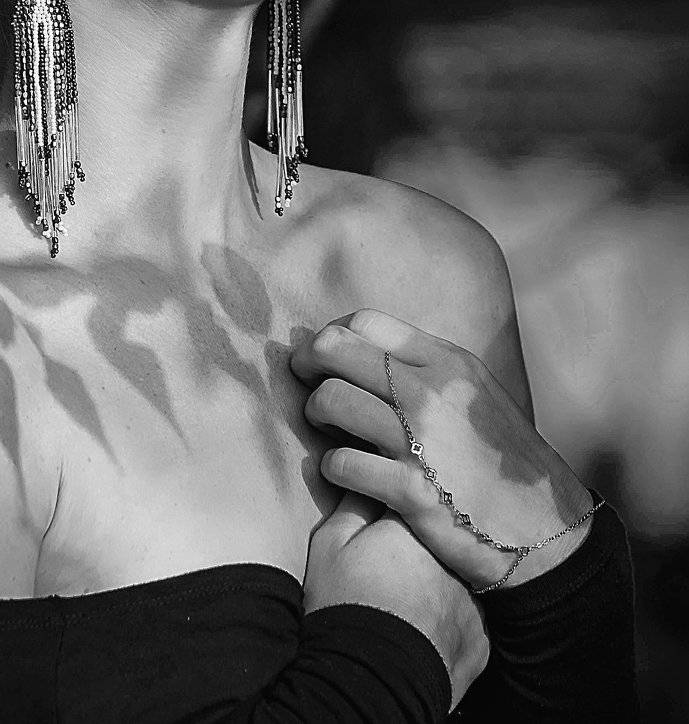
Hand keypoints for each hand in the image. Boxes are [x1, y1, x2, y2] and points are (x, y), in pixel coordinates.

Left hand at [292, 309, 594, 591]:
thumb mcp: (477, 393)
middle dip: (309, 364)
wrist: (546, 530)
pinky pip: (341, 464)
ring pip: (329, 401)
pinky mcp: (411, 491)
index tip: (325, 356)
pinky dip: (333, 467)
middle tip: (307, 383)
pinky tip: (344, 472)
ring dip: (316, 414)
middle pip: (335, 350)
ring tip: (325, 428)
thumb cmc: (502, 458)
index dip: (333, 335)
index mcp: (447, 362)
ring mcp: (419, 441)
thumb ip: (429, 367)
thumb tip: (369, 347)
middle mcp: (431, 392)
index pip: (365, 322)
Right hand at [305, 496, 488, 710]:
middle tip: (387, 574)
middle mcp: (451, 558)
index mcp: (413, 528)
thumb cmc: (343, 606)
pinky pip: (464, 621)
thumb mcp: (329, 545)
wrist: (367, 680)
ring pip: (452, 581)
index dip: (389, 517)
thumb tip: (363, 480)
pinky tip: (422, 631)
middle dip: (415, 552)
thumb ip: (351, 505)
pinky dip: (447, 624)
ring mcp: (470, 601)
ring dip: (435, 586)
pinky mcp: (479, 639)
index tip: (378, 532)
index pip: (407, 502)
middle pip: (434, 543)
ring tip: (404, 607)